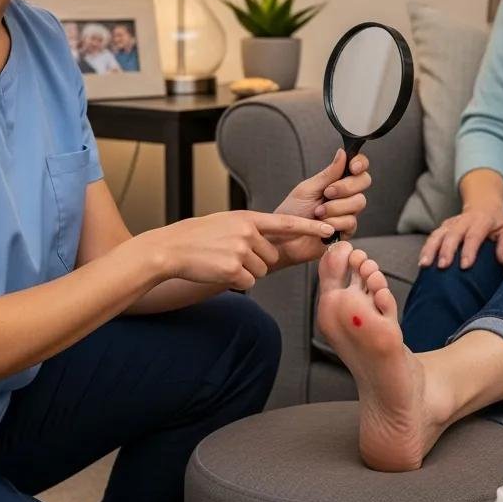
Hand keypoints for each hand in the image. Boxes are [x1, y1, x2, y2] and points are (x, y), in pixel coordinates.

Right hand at [148, 210, 333, 289]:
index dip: (310, 228)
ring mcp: (241, 251)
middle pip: (272, 256)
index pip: (286, 223)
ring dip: (246, 272)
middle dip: (257, 261)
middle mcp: (248, 232)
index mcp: (248, 218)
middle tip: (232, 256)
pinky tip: (220, 271)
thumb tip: (270, 241)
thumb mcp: (227, 223)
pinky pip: (248, 282)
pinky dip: (236, 282)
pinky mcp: (234, 269)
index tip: (329, 230)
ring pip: (261, 271)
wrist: (172, 249)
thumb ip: (251, 229)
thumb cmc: (198, 237)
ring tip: (223, 261)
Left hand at [272, 148, 371, 267]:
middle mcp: (344, 195)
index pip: (358, 167)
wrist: (283, 239)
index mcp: (335, 181)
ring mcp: (347, 212)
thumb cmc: (291, 213)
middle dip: (345, 187)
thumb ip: (328, 173)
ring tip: (318, 213)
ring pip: (358, 202)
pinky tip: (322, 225)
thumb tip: (342, 153)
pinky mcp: (346, 230)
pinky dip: (334, 222)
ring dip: (336, 207)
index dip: (360, 164)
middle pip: (363, 182)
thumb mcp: (307, 189)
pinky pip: (351, 222)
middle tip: (327, 193)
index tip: (353, 167)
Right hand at [420, 206, 502, 269]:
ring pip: (438, 234)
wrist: (483, 204)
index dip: (469, 250)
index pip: (474, 236)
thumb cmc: (497, 222)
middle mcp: (463, 220)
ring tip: (425, 264)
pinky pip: (432, 237)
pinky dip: (426, 249)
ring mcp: (451, 223)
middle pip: (452, 234)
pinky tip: (422, 262)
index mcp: (482, 220)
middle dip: (446, 250)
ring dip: (430, 249)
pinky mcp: (443, 227)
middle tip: (442, 266)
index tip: (465, 266)